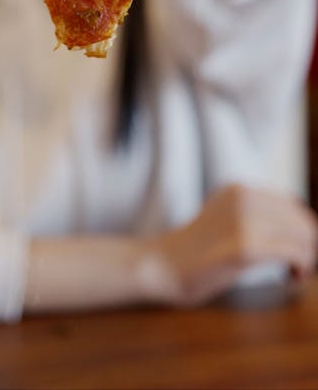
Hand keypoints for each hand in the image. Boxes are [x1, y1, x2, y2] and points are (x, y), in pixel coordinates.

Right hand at [139, 184, 317, 306]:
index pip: (292, 205)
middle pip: (301, 219)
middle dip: (310, 244)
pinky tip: (290, 277)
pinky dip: (300, 266)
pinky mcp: (245, 247)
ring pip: (302, 236)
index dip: (305, 230)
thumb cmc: (195, 251)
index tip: (303, 252)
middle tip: (303, 267)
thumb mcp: (225, 218)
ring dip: (308, 257)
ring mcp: (244, 221)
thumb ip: (254, 216)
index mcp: (240, 189)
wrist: (162, 265)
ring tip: (297, 273)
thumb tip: (299, 230)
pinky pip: (293, 253)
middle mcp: (244, 198)